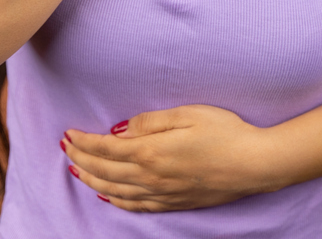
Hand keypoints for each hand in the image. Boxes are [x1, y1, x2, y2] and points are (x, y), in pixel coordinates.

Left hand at [60, 104, 278, 211]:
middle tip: (65, 148)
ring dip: (92, 179)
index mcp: (151, 152)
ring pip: (116, 190)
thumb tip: (118, 131)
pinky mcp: (175, 203)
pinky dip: (116, 200)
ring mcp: (163, 194)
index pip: (105, 149)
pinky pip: (136, 206)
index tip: (67, 133)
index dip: (83, 141)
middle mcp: (152, 178)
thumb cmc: (225, 132)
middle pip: (104, 171)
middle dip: (81, 158)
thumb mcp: (186, 114)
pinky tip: (107, 195)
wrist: (256, 164)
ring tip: (76, 169)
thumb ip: (148, 122)